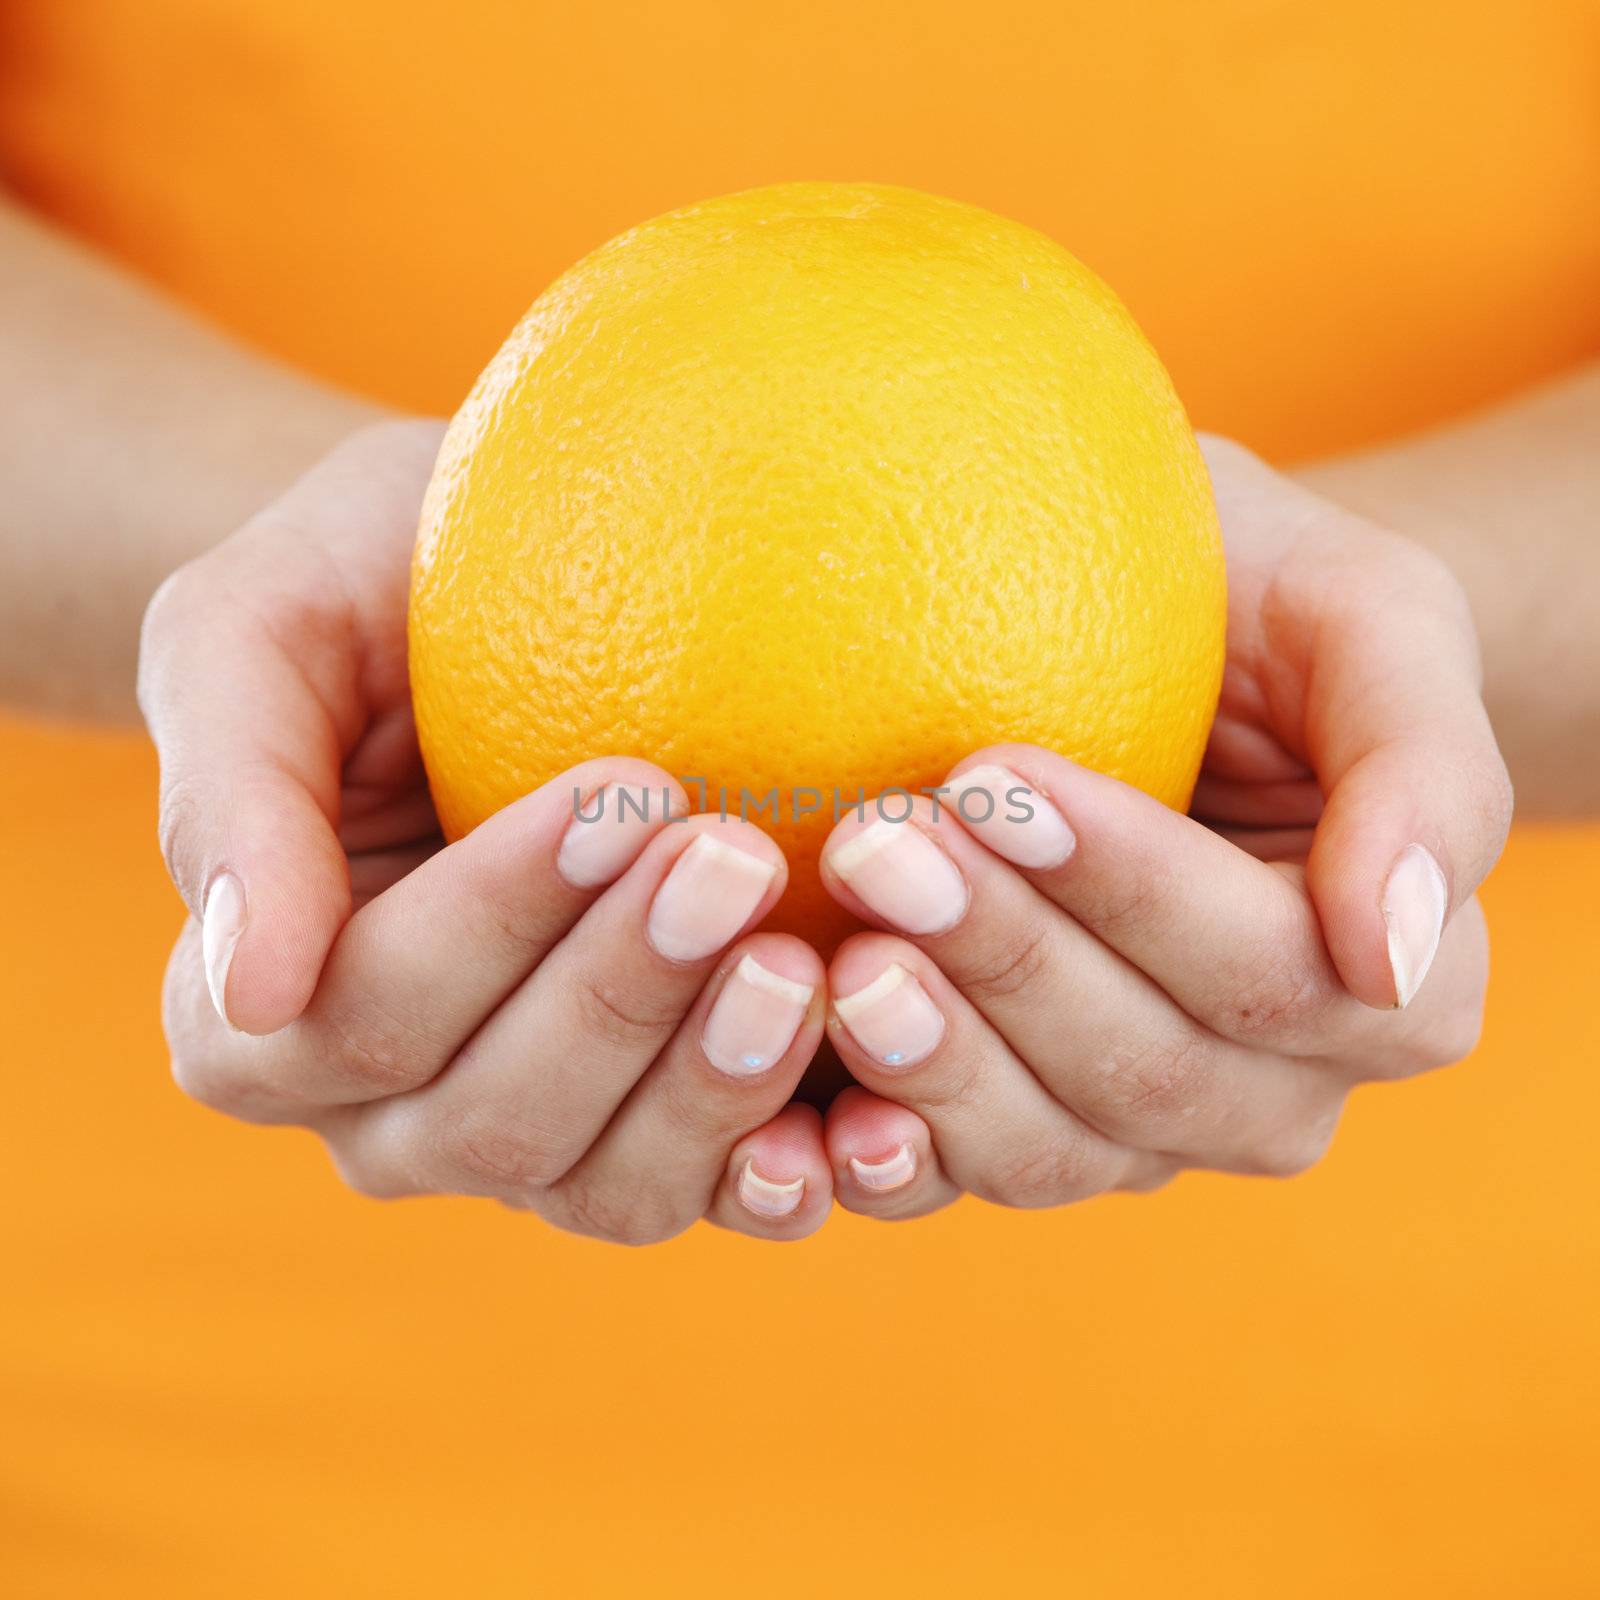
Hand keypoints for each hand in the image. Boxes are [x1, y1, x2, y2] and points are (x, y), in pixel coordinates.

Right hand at [139, 421, 836, 1242]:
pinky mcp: (660, 1125)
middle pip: (493, 1120)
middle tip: (732, 859)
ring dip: (710, 1086)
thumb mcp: (250, 635)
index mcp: (261, 1016)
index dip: (489, 922)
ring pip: (609, 1185)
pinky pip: (719, 1191)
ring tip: (805, 964)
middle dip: (617, 996)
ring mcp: (534, 1136)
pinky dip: (786, 1168)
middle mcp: (389, 1110)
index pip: (363, 1010)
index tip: (612, 797)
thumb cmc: (354, 598)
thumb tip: (252, 987)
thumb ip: (230, 800)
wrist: (476, 603)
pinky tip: (867, 1111)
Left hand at [807, 436, 1513, 1218]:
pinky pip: (950, 1181)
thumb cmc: (1271, 608)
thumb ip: (1425, 774)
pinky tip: (796, 1116)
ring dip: (932, 1061)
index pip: (1268, 973)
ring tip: (830, 955)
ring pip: (1048, 1149)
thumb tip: (1393, 950)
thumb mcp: (1374, 622)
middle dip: (1004, 959)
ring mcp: (1138, 1124)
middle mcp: (1272, 1084)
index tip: (995, 779)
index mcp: (1392, 986)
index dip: (1132, 893)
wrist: (1169, 644)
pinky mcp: (1015, 1122)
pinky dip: (874, 1159)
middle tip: (873, 841)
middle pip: (1146, 1073)